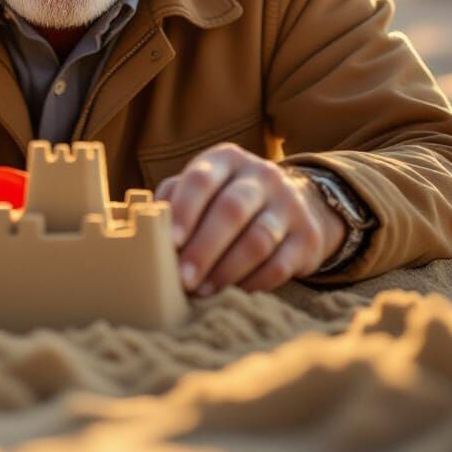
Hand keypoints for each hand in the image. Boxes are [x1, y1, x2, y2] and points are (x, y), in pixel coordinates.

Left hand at [153, 143, 346, 295]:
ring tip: (204, 291)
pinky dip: (255, 282)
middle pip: (232, 210)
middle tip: (183, 280)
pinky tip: (235, 291)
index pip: (202, 180)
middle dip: (204, 249)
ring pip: (258, 240)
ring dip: (227, 270)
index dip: (185, 210)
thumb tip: (144, 228)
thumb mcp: (203, 188)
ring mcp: (289, 205)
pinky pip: (281, 264)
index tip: (172, 242)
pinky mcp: (307, 237)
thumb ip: (173, 201)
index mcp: (226, 160)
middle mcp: (261, 176)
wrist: (295, 203)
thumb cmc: (228, 198)